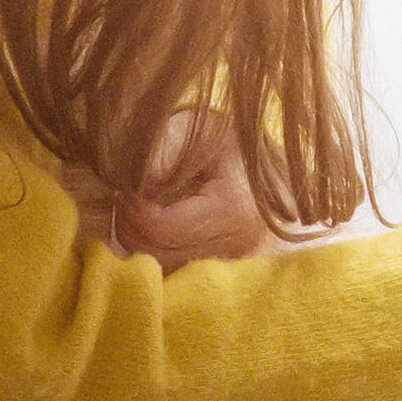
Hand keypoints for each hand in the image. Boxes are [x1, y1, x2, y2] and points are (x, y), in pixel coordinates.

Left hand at [115, 105, 275, 270]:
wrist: (275, 165)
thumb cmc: (234, 141)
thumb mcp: (200, 128)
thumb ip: (163, 147)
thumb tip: (130, 180)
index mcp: (232, 212)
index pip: (159, 228)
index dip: (131, 207)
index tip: (126, 183)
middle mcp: (236, 247)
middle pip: (155, 254)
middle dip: (131, 224)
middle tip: (128, 194)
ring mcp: (232, 264)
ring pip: (161, 268)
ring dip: (141, 238)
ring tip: (144, 205)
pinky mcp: (225, 272)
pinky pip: (174, 271)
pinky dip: (157, 249)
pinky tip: (159, 222)